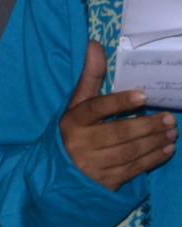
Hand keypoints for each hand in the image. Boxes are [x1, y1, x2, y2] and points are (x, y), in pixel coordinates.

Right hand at [61, 41, 176, 190]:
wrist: (57, 173)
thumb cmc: (73, 131)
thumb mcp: (76, 105)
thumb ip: (90, 77)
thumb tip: (95, 45)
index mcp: (72, 122)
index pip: (95, 109)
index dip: (119, 102)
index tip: (143, 96)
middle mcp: (79, 144)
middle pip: (118, 133)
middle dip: (147, 125)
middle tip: (170, 118)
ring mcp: (91, 165)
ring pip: (129, 152)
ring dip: (154, 141)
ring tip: (172, 132)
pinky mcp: (104, 181)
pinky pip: (132, 169)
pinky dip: (152, 159)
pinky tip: (166, 149)